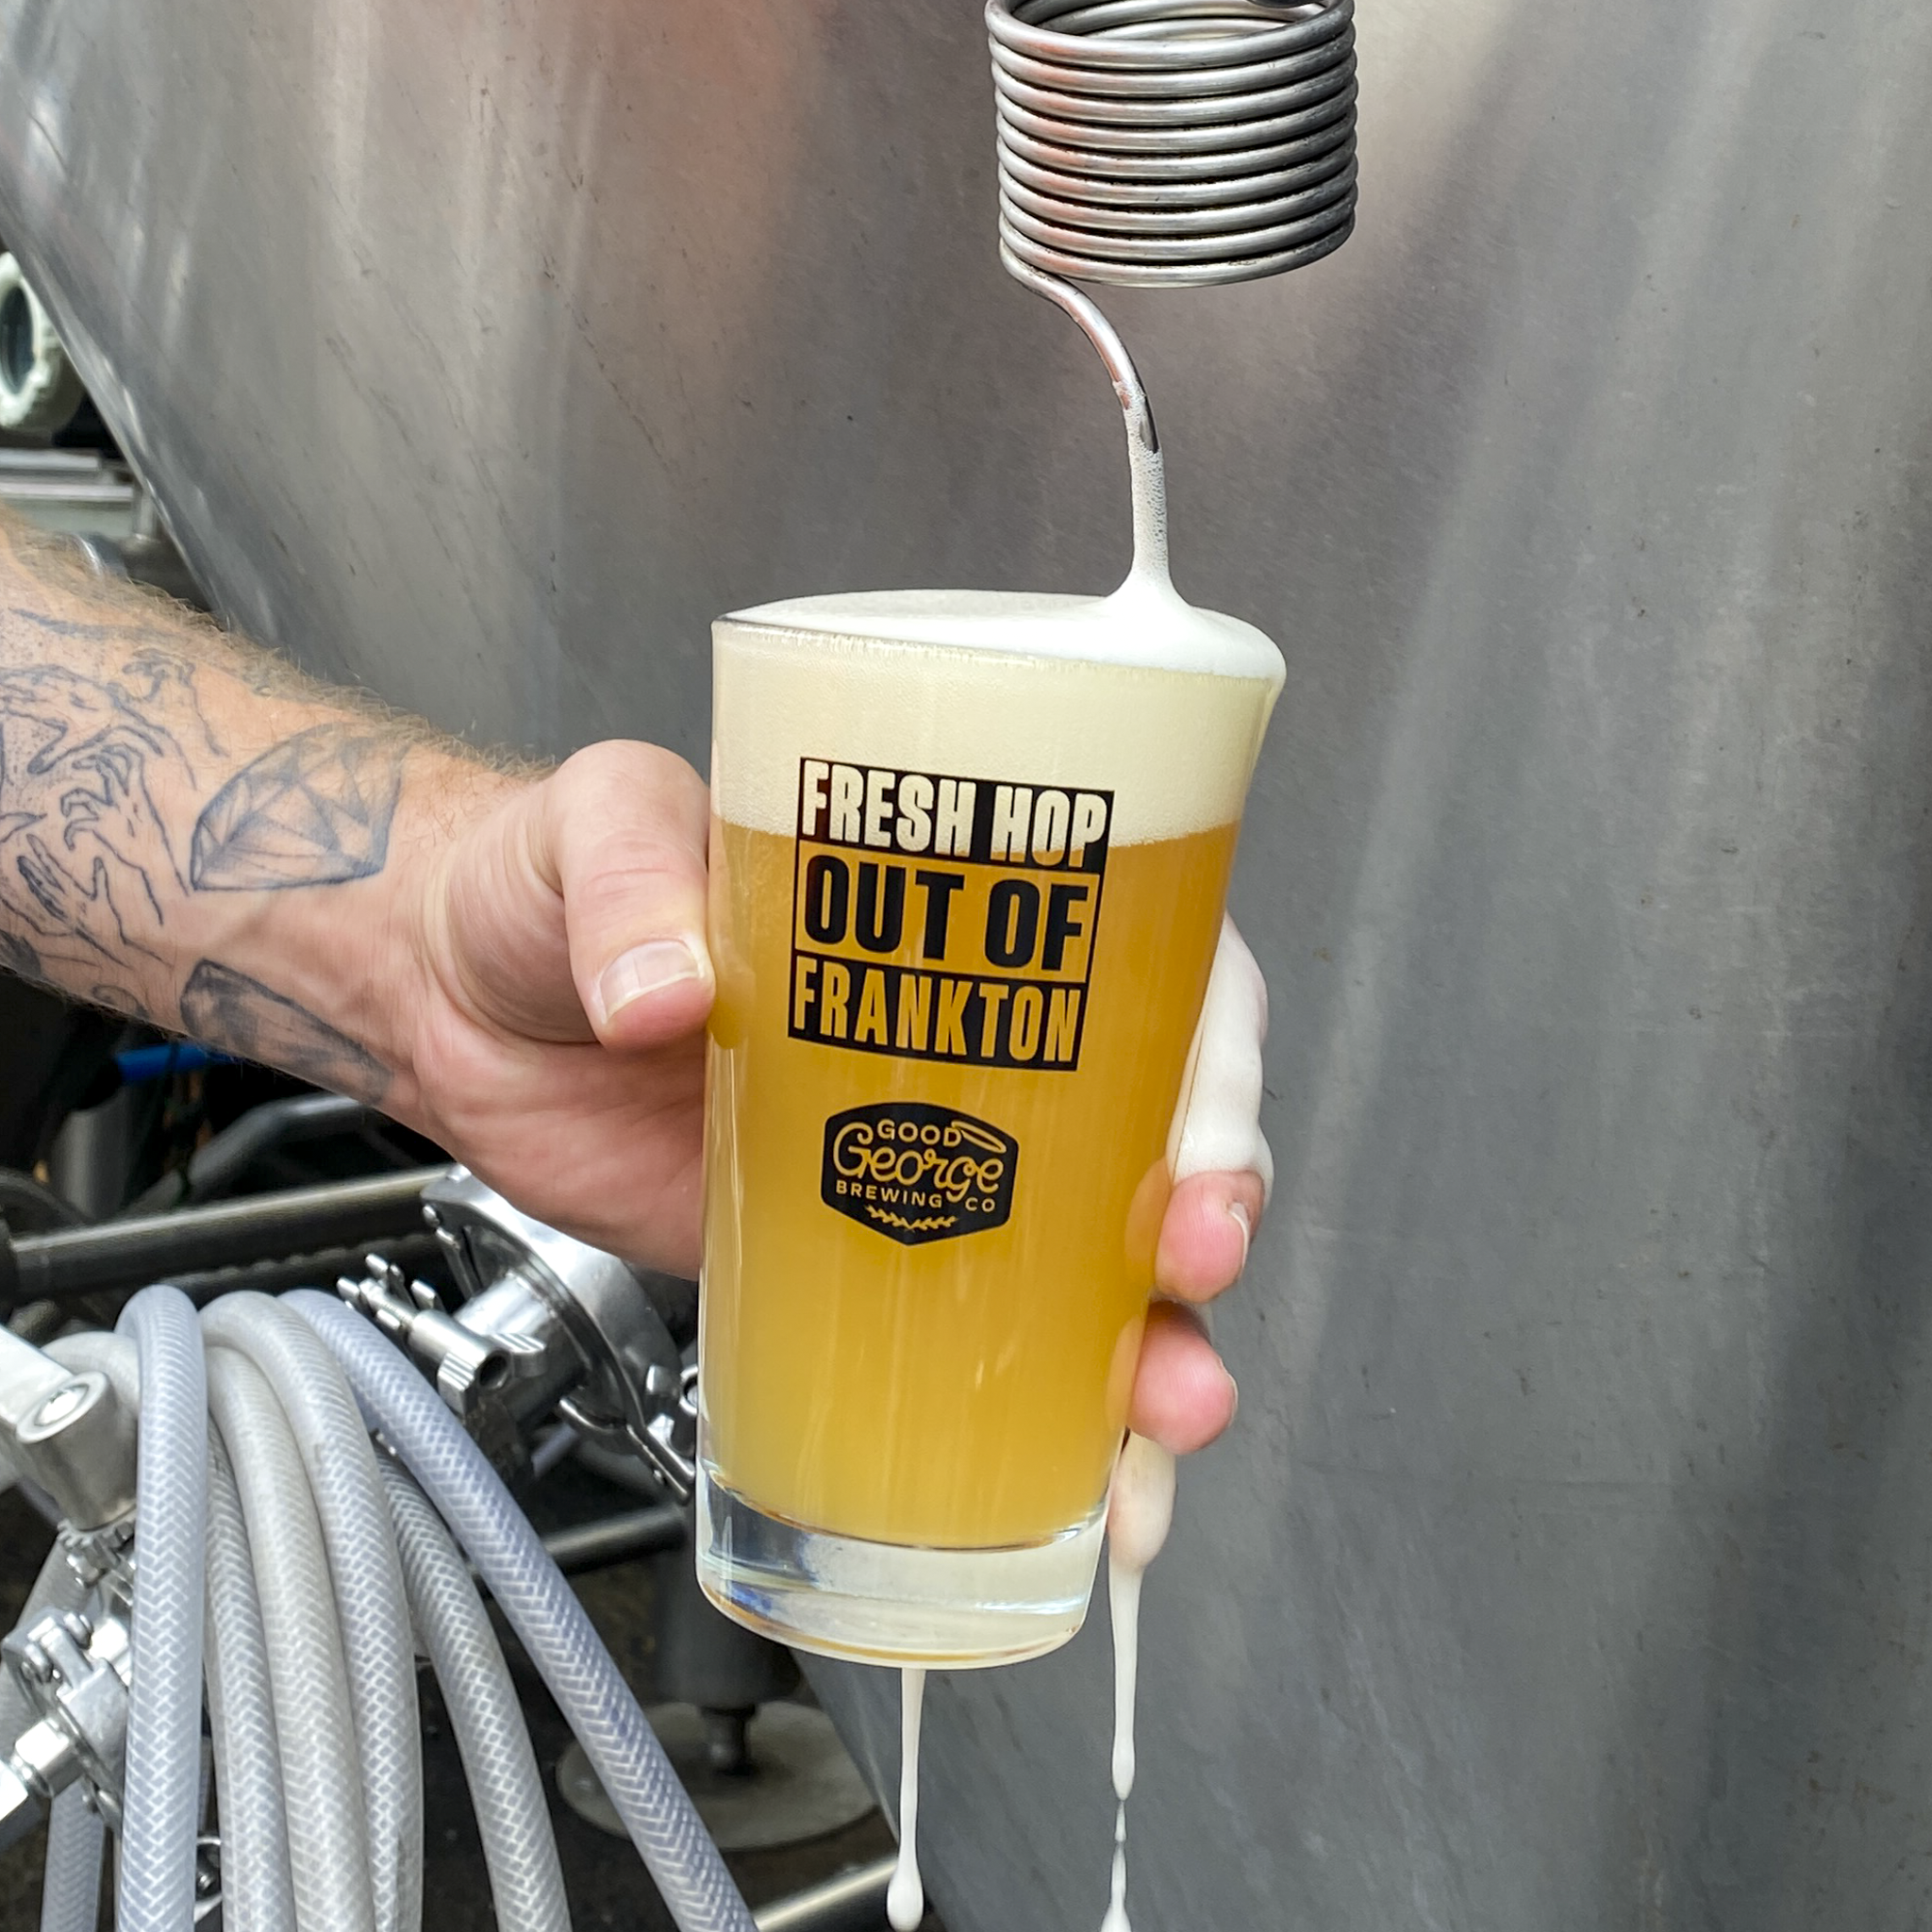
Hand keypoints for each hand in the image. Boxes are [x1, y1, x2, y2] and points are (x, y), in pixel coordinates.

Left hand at [405, 744, 1268, 1452]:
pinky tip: (1081, 1475)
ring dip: (1151, 1339)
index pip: (1142, 966)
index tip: (1196, 1139)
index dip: (1206, 1055)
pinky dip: (1041, 1418)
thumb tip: (667, 987)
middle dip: (1202, 1209)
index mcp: (957, 912)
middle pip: (1148, 1127)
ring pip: (1092, 1255)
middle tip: (1192, 1265)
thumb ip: (632, 882)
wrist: (456, 1005)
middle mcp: (970, 1040)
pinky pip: (976, 1344)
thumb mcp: (596, 823)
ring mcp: (923, 1160)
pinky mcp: (854, 1260)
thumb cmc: (549, 881)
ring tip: (1166, 1411)